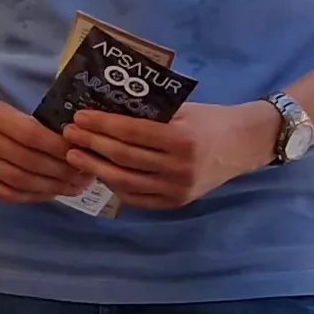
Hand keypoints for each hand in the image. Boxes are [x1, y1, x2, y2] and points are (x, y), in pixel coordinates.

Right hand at [0, 95, 87, 205]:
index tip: (81, 153)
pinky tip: (51, 193)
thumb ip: (37, 126)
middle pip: (28, 161)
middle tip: (84, 175)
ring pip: (20, 181)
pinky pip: (8, 194)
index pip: (32, 135)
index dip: (58, 147)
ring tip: (73, 187)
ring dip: (51, 187)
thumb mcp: (11, 110)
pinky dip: (33, 196)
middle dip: (61, 171)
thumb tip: (76, 146)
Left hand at [59, 99, 278, 209]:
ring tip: (75, 156)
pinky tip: (99, 172)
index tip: (79, 117)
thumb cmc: (209, 120)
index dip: (102, 125)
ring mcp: (178, 189)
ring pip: (126, 181)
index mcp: (181, 139)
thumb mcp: (181, 110)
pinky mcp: (176, 203)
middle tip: (69, 135)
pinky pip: (137, 197)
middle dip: (92, 145)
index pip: (131, 132)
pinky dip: (115, 186)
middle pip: (124, 157)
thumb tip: (103, 110)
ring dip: (96, 168)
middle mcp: (179, 168)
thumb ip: (148, 114)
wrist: (244, 145)